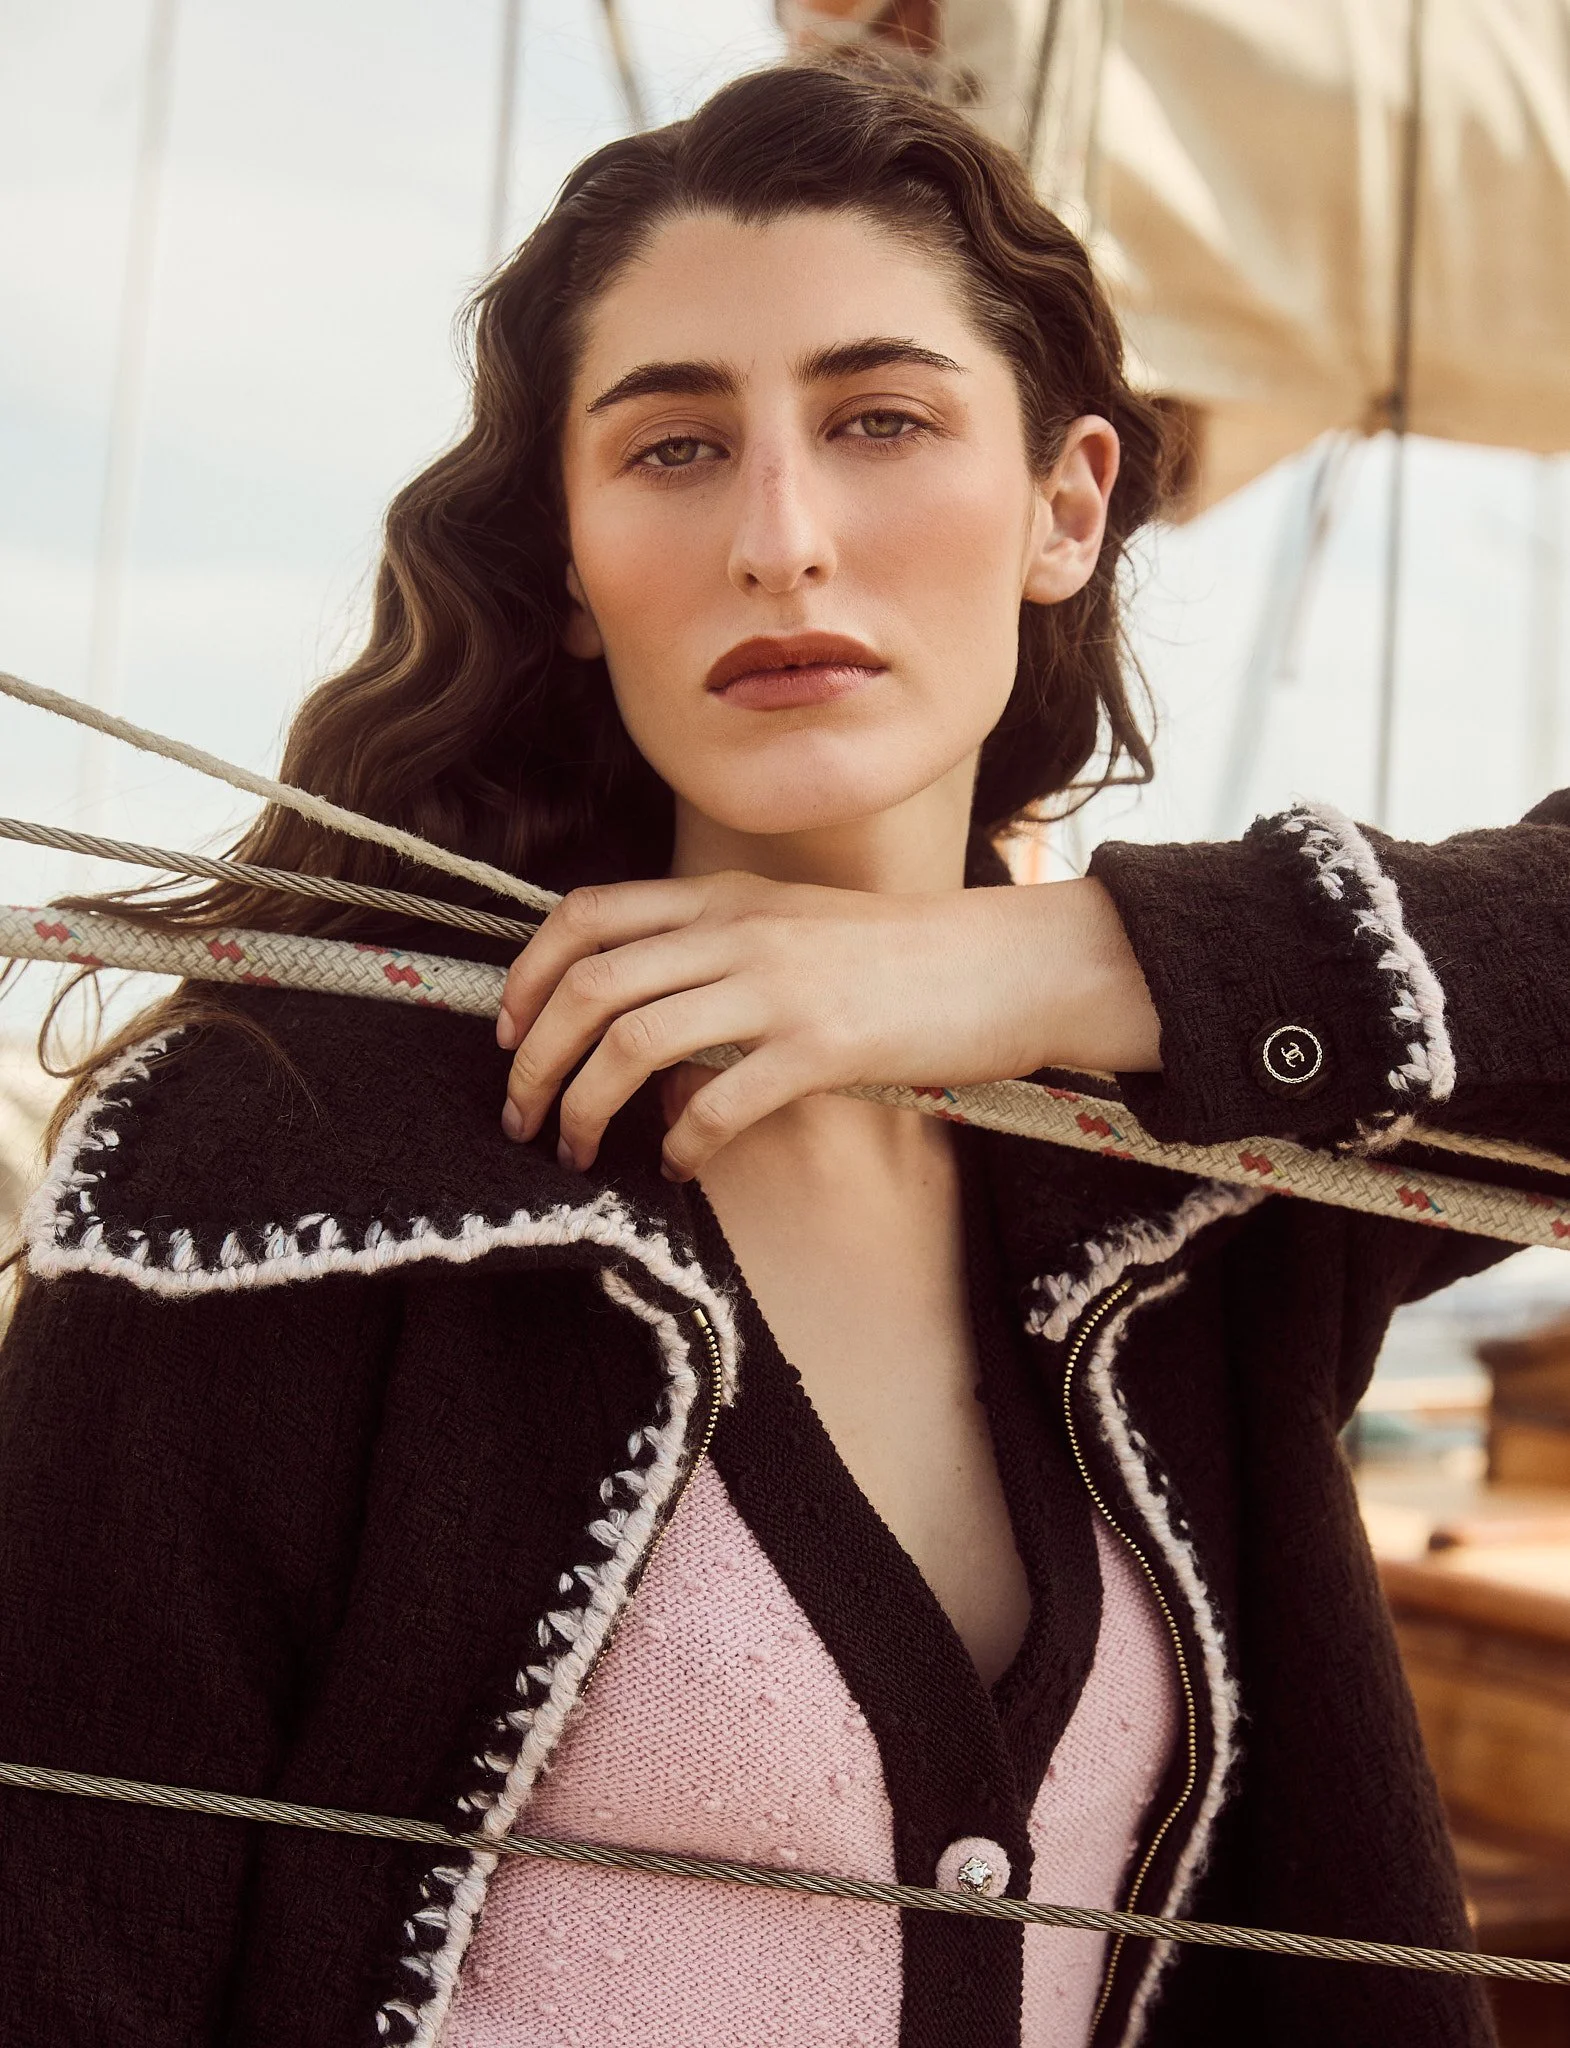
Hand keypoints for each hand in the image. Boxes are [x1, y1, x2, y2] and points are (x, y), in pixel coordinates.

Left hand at [495, 870, 1158, 1179]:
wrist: (1006, 966)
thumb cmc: (899, 958)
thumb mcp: (792, 928)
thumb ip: (716, 958)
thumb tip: (647, 1036)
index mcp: (723, 896)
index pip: (587, 914)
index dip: (528, 974)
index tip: (510, 1032)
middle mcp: (738, 932)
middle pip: (590, 985)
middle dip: (534, 1059)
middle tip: (522, 1114)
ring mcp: (778, 987)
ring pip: (633, 1043)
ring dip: (583, 1107)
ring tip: (577, 1151)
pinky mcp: (821, 1048)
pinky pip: (717, 1103)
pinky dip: (679, 1145)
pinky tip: (677, 1167)